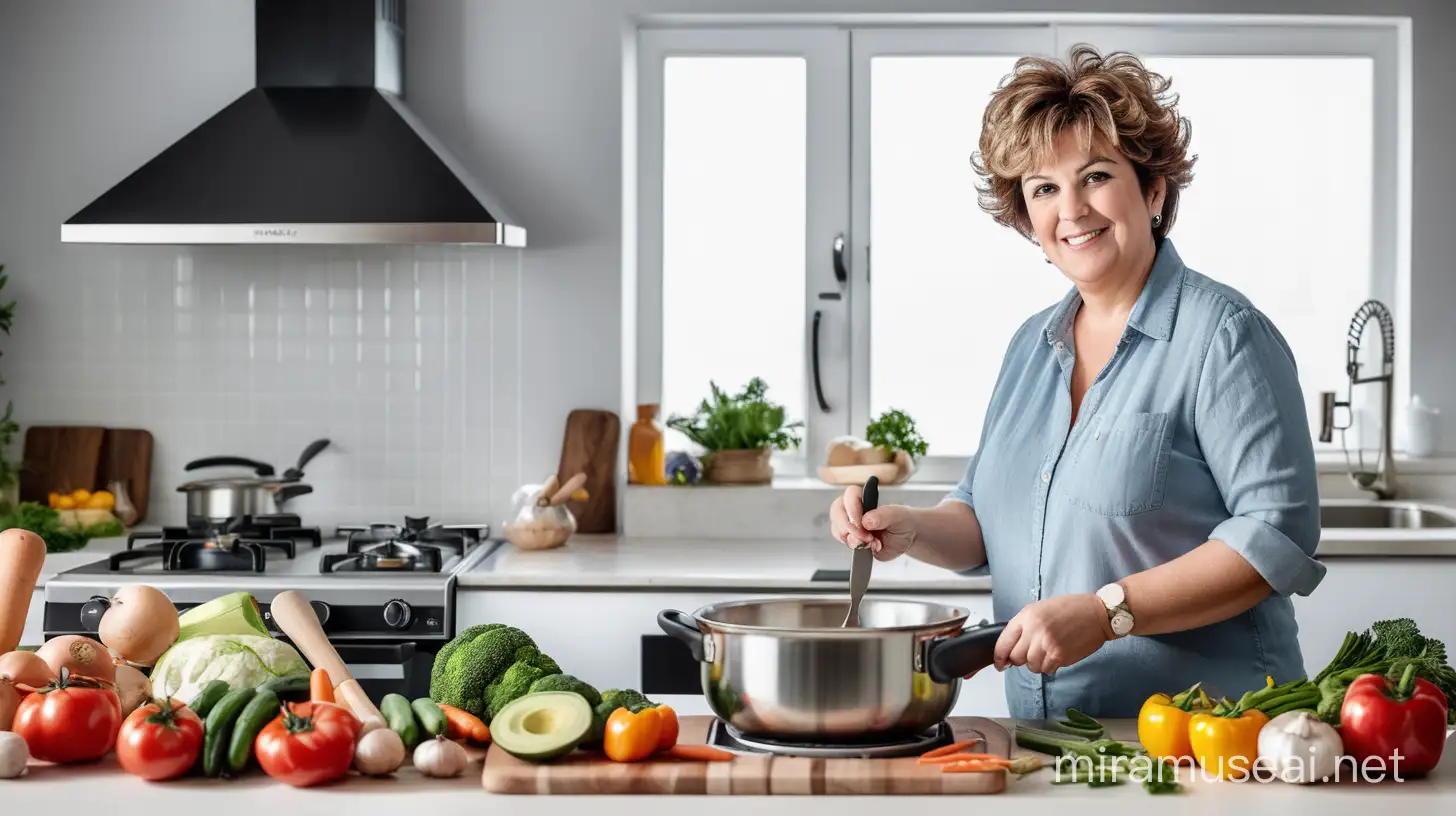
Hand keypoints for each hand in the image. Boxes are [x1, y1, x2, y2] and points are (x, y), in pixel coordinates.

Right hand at [829, 485, 917, 561]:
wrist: (907, 536)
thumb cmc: (902, 521)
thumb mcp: (898, 516)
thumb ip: (884, 516)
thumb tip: (866, 520)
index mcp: (865, 497)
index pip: (850, 495)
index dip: (852, 510)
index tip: (861, 525)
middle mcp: (853, 509)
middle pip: (836, 511)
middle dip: (847, 527)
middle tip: (864, 537)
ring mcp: (850, 524)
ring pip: (837, 529)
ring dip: (851, 539)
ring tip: (870, 542)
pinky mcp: (851, 539)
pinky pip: (844, 542)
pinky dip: (854, 547)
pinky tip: (868, 547)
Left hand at [993, 594, 1112, 675]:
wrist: (1097, 613)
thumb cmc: (1070, 609)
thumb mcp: (1040, 609)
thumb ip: (1023, 626)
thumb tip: (1011, 649)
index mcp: (1027, 616)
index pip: (1003, 642)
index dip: (999, 657)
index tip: (1000, 663)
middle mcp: (1034, 630)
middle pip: (1016, 657)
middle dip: (1021, 659)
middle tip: (1032, 653)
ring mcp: (1047, 644)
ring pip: (1031, 666)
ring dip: (1037, 663)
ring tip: (1048, 651)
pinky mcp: (1060, 656)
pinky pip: (1046, 669)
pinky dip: (1049, 666)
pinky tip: (1057, 655)